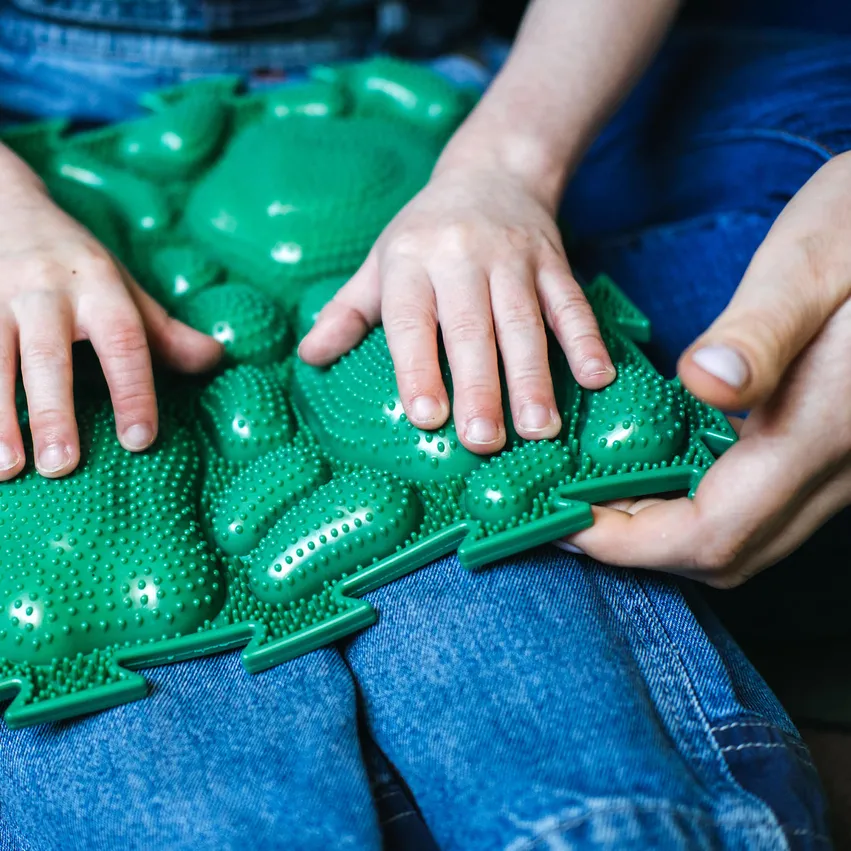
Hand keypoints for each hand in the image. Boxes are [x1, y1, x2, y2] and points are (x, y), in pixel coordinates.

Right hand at [0, 154, 221, 480]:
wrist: (6, 205)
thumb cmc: (78, 265)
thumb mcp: (125, 291)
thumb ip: (166, 333)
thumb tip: (217, 359)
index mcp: (98, 287)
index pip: (124, 342)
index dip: (134, 391)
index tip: (140, 440)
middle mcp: (44, 291)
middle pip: (48, 355)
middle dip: (54, 411)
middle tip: (62, 466)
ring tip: (7, 469)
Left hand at [298, 166, 614, 453]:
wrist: (492, 172)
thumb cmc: (425, 234)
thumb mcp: (380, 263)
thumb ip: (348, 312)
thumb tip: (308, 359)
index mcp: (411, 262)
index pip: (412, 321)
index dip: (417, 369)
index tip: (425, 418)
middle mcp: (461, 257)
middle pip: (471, 328)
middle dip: (479, 387)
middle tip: (482, 441)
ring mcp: (513, 259)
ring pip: (524, 321)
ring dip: (533, 376)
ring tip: (538, 429)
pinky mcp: (554, 261)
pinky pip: (572, 302)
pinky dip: (587, 339)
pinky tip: (599, 379)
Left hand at [561, 152, 850, 586]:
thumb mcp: (815, 261)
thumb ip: (760, 331)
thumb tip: (702, 383)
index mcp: (821, 430)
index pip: (712, 531)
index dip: (629, 542)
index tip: (564, 520)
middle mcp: (834, 466)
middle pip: (722, 550)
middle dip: (635, 543)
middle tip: (567, 506)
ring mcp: (837, 464)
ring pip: (740, 534)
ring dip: (662, 528)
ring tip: (597, 490)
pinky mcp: (828, 446)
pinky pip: (753, 502)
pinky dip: (693, 501)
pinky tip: (655, 463)